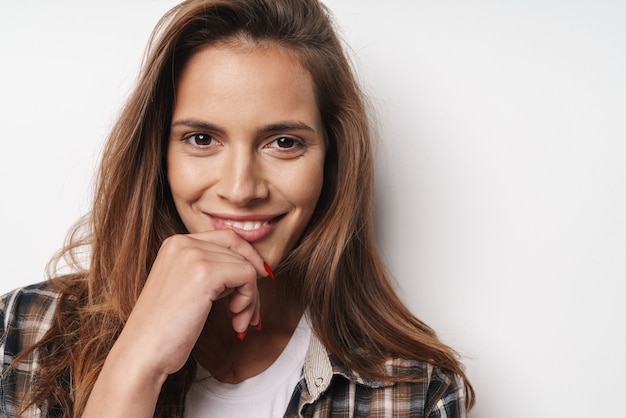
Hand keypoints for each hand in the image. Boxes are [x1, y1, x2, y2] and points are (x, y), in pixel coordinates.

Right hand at [124, 230, 267, 374]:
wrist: (142, 354)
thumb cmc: (165, 331)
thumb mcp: (188, 288)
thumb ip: (213, 270)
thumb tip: (256, 266)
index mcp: (175, 243)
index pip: (227, 239)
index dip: (247, 260)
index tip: (252, 288)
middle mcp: (182, 243)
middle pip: (239, 249)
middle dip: (251, 281)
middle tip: (249, 313)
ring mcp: (193, 255)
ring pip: (246, 265)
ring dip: (251, 298)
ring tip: (239, 321)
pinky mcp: (205, 273)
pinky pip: (247, 276)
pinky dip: (250, 300)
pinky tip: (236, 320)